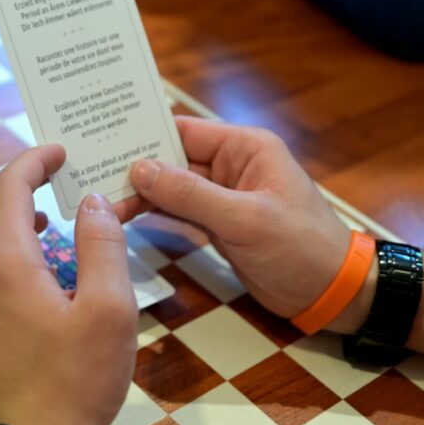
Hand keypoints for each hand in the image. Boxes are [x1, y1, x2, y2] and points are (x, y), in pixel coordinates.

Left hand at [0, 145, 137, 424]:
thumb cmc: (73, 384)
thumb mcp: (110, 312)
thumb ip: (102, 245)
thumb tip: (91, 202)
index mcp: (4, 261)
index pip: (9, 184)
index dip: (35, 159)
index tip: (59, 150)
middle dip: (16, 178)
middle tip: (53, 177)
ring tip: (39, 218)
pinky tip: (18, 259)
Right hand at [116, 116, 372, 332]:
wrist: (333, 293)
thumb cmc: (301, 248)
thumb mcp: (245, 219)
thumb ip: (191, 195)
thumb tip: (139, 168)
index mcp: (244, 147)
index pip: (184, 131)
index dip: (144, 134)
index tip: (103, 141)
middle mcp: (230, 164)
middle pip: (171, 158)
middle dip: (133, 167)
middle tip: (90, 176)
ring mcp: (222, 195)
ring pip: (169, 187)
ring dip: (137, 194)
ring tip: (99, 204)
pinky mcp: (216, 223)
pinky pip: (176, 210)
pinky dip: (152, 213)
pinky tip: (122, 217)